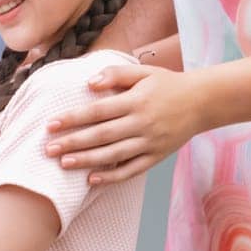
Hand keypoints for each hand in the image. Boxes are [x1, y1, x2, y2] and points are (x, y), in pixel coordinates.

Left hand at [44, 65, 200, 184]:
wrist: (202, 102)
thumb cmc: (168, 84)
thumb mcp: (144, 72)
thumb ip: (116, 75)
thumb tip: (90, 83)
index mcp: (135, 101)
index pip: (97, 111)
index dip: (73, 118)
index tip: (51, 124)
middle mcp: (141, 123)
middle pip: (101, 135)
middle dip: (72, 142)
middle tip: (48, 149)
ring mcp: (149, 142)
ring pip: (113, 155)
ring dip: (86, 160)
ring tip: (63, 163)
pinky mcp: (156, 157)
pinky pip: (131, 170)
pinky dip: (112, 176)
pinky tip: (92, 179)